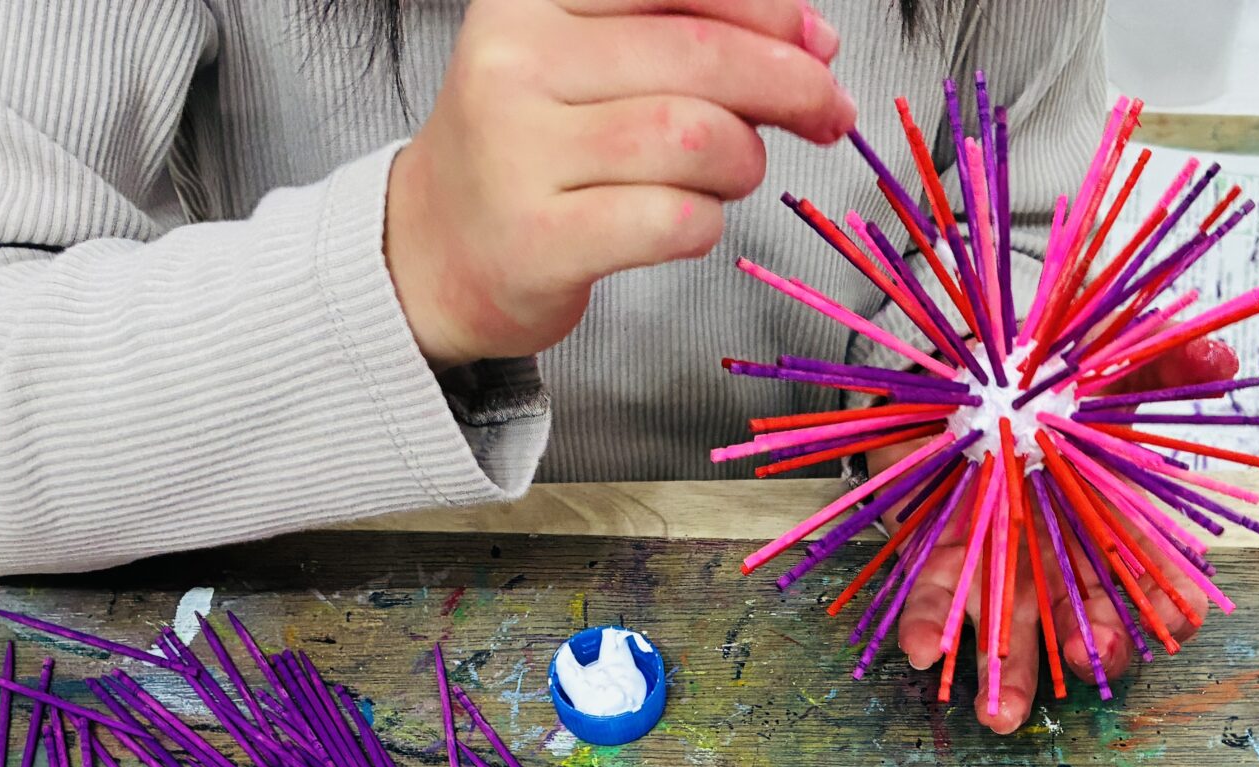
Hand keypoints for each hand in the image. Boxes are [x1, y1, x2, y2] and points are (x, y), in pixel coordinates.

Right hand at [386, 0, 853, 369]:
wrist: (432, 249)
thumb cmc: (531, 150)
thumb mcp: (586, 59)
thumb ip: (685, 34)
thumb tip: (812, 39)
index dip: (765, 9)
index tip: (816, 40)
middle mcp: (516, 62)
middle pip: (698, 56)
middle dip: (789, 84)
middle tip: (826, 112)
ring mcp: (519, 153)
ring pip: (693, 137)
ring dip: (744, 160)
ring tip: (734, 174)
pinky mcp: (538, 240)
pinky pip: (672, 220)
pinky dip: (707, 223)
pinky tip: (690, 221)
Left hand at [886, 336, 1240, 733]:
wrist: (960, 372)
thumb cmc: (1049, 377)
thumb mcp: (1114, 356)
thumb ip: (1166, 358)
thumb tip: (1218, 357)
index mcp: (1117, 517)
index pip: (1160, 575)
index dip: (1173, 600)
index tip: (1176, 616)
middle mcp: (1065, 553)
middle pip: (1091, 617)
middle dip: (1094, 648)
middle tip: (1089, 664)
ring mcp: (1007, 561)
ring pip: (1015, 629)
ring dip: (1008, 677)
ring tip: (1001, 716)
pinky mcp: (947, 554)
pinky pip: (939, 594)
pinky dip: (930, 623)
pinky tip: (922, 651)